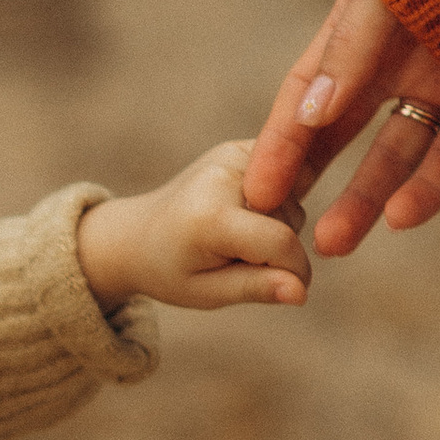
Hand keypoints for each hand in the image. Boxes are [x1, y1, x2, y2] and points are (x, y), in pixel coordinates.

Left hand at [75, 140, 310, 311]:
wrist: (138, 233)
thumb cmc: (171, 269)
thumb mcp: (206, 292)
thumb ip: (255, 288)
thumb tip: (301, 292)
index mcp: (211, 215)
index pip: (281, 243)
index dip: (294, 272)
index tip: (289, 289)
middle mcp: (225, 174)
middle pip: (290, 221)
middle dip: (277, 249)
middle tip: (235, 258)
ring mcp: (234, 154)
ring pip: (293, 201)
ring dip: (276, 226)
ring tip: (234, 237)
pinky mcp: (243, 147)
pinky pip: (288, 179)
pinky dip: (276, 204)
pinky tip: (247, 215)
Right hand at [244, 0, 439, 253]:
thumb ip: (348, 52)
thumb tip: (309, 116)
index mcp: (358, 25)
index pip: (306, 92)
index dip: (279, 142)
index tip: (255, 191)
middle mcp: (394, 58)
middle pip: (341, 130)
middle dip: (309, 179)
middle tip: (279, 228)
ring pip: (395, 152)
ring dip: (364, 198)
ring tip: (332, 244)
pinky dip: (430, 186)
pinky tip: (401, 219)